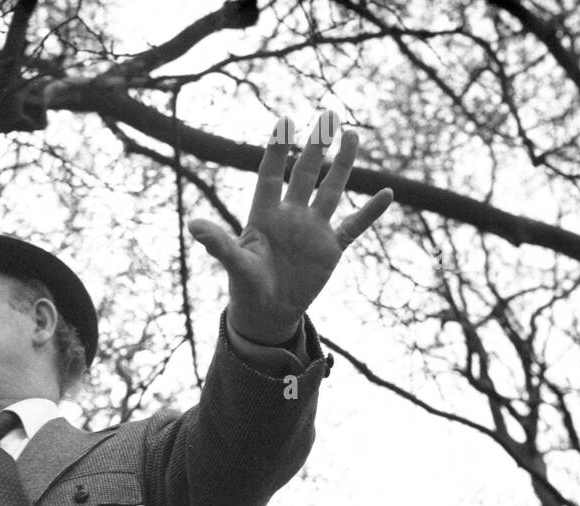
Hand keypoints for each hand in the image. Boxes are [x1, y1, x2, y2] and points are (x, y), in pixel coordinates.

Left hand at [188, 112, 392, 344]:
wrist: (268, 314)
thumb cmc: (247, 288)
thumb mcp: (235, 265)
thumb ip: (218, 244)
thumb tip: (193, 226)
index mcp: (265, 215)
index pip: (271, 175)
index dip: (277, 150)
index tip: (284, 121)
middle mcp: (291, 216)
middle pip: (305, 174)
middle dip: (316, 146)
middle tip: (328, 116)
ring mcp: (313, 230)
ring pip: (331, 190)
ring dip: (343, 165)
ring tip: (352, 135)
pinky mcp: (330, 249)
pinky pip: (354, 226)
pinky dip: (370, 213)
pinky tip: (387, 194)